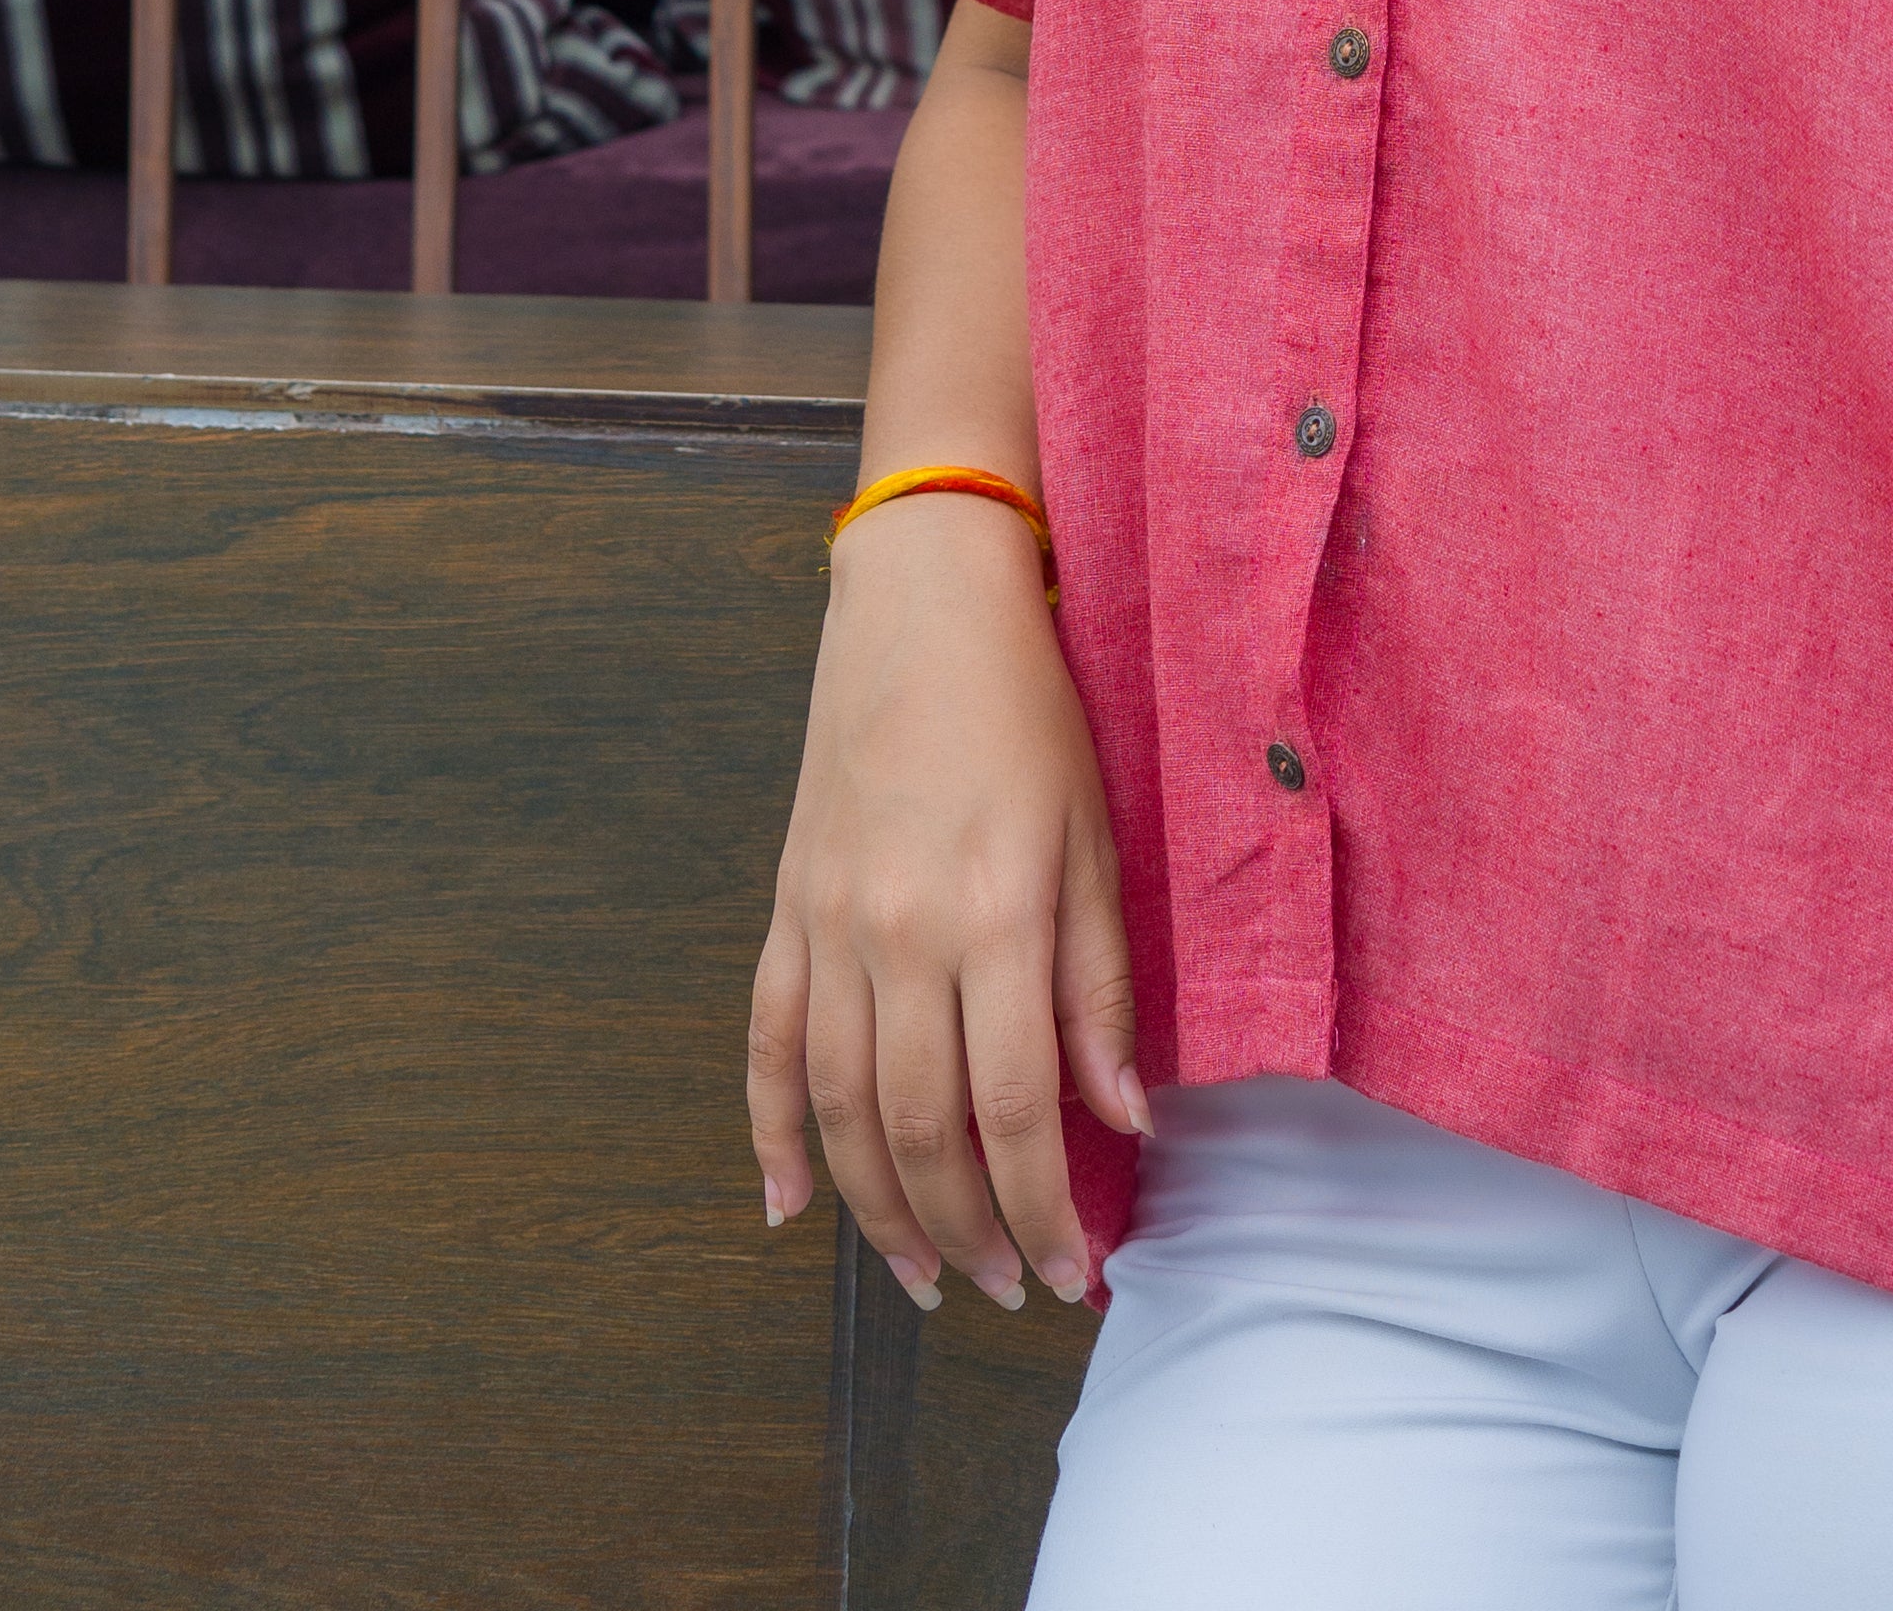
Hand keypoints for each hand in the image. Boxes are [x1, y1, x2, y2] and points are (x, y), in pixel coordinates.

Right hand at [745, 490, 1146, 1311]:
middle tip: (1002, 1288)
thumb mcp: (1095, 837)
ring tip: (923, 1275)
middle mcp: (900, 936)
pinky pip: (767, 1043)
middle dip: (966, 1231)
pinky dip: (771, 1131)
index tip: (1071, 1270)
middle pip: (924, 1131)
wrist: (921, 603)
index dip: (1044, 1208)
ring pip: (842, 1110)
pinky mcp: (787, 908)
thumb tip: (1126, 1118)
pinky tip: (789, 1203)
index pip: (1018, 1110)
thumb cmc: (1027, 711)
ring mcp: (830, 925)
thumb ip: (1100, 986)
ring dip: (879, 1210)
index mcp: (993, 918)